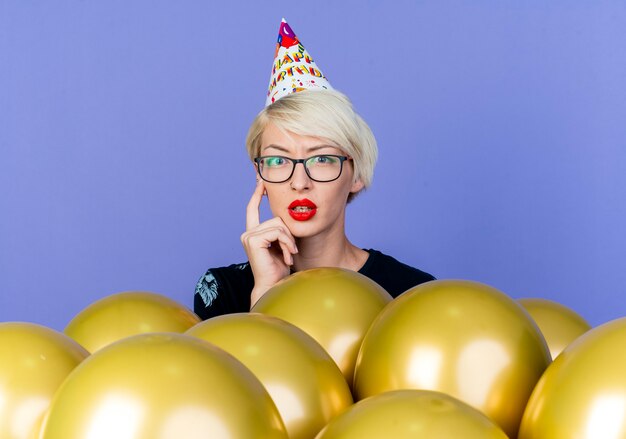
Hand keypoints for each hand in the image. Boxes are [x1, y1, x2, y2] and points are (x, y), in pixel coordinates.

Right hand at [240, 179, 297, 306]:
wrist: (274, 286)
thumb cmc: (279, 270)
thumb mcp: (282, 245)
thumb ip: (281, 231)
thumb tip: (287, 214)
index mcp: (253, 233)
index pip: (252, 209)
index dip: (257, 194)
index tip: (261, 181)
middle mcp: (248, 233)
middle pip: (276, 218)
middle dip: (289, 235)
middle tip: (291, 252)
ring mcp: (248, 236)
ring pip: (279, 225)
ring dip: (289, 241)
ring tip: (290, 256)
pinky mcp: (253, 240)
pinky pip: (278, 232)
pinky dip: (287, 243)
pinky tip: (287, 257)